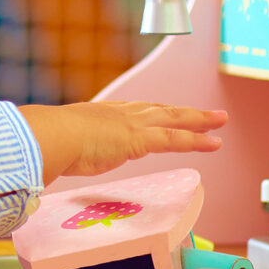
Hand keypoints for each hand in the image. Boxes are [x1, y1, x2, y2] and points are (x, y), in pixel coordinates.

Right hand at [17, 102, 227, 184]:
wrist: (51, 137)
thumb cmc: (49, 143)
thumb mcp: (61, 144)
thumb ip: (66, 150)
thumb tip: (53, 159)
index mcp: (103, 113)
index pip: (136, 110)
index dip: (155, 111)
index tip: (166, 111)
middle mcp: (122, 114)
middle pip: (161, 109)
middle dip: (185, 111)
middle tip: (206, 113)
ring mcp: (133, 125)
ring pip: (175, 119)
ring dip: (199, 120)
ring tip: (219, 121)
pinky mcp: (139, 139)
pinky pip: (175, 138)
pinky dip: (197, 140)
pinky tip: (214, 143)